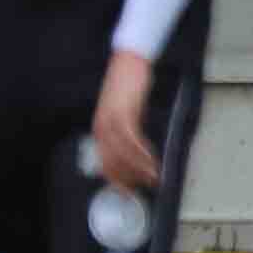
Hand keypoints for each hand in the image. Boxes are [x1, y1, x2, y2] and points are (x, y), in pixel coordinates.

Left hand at [92, 51, 162, 194]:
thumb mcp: (125, 111)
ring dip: (139, 169)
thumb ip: (128, 129)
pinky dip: (142, 154)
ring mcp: (110, 122)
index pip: (105, 163)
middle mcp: (101, 129)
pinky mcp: (123, 115)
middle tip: (144, 187)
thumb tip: (137, 147)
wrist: (129, 62)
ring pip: (122, 155)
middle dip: (129, 179)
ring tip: (153, 177)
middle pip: (112, 163)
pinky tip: (152, 160)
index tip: (130, 191)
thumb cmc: (128, 84)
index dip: (117, 180)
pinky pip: (132, 141)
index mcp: (99, 130)